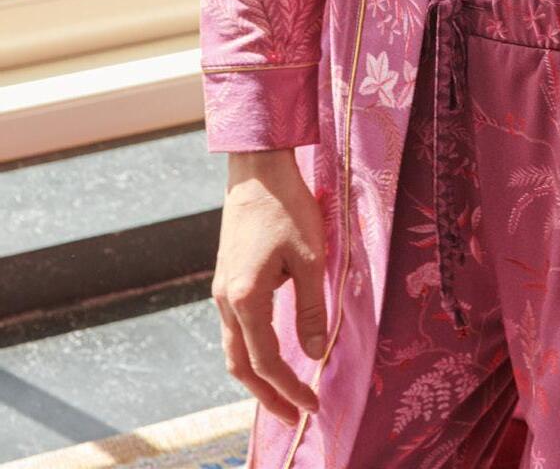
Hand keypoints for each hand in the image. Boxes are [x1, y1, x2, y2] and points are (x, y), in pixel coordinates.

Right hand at [212, 149, 326, 425]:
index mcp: (245, 299)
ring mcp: (221, 290)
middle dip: (266, 395)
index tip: (313, 406)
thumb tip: (312, 355)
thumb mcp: (310, 258)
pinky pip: (234, 328)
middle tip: (294, 415)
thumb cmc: (288, 207)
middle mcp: (226, 301)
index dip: (289, 389)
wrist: (257, 168)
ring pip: (233, 348)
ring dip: (256, 375)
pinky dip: (251, 350)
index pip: (266, 362)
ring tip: (282, 393)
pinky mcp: (226, 278)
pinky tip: (271, 350)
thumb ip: (310, 309)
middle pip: (241, 365)